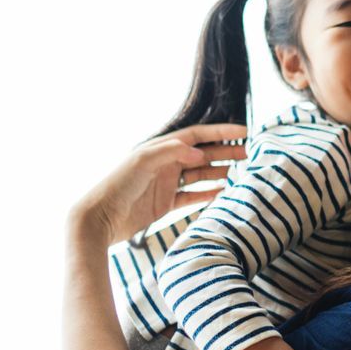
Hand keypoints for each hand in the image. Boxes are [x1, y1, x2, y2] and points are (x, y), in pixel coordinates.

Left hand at [69, 123, 246, 245]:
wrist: (100, 218)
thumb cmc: (118, 185)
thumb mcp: (143, 161)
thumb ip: (172, 153)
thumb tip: (201, 153)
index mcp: (161, 148)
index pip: (197, 135)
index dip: (220, 132)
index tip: (244, 132)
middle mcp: (166, 163)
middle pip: (203, 154)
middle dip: (226, 152)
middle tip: (250, 153)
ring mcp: (166, 183)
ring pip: (201, 174)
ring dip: (221, 171)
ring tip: (243, 171)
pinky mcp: (165, 203)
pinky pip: (193, 196)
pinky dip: (209, 193)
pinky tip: (224, 192)